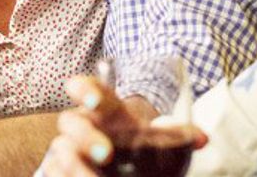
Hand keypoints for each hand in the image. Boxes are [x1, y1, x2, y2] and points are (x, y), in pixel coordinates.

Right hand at [41, 76, 206, 175]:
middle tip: (106, 153)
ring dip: (74, 165)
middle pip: (71, 121)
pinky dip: (65, 176)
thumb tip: (202, 138)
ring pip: (60, 150)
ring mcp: (69, 149)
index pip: (89, 89)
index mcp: (105, 109)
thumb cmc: (142, 149)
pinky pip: (54, 172)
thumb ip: (178, 137)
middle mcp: (82, 125)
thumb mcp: (161, 141)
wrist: (129, 167)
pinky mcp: (61, 169)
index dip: (85, 89)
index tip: (93, 99)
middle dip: (85, 136)